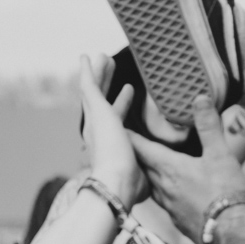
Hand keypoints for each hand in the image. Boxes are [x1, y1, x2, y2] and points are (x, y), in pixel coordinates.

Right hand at [80, 54, 144, 203]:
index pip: (116, 117)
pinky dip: (88, 71)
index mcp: (110, 143)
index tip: (130, 90)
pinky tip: (87, 57)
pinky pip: (89, 85)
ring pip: (94, 90)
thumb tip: (158, 178)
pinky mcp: (96, 111)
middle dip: (107, 81)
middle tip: (111, 65)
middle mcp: (98, 131)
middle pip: (101, 99)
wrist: (115, 183)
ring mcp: (95, 120)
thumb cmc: (130, 187)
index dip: (122, 102)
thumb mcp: (143, 174)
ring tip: (103, 56)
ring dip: (98, 72)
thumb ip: (147, 169)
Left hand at [129, 94, 244, 243]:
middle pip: (144, 168)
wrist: (231, 234)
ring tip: (155, 169)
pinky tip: (180, 195)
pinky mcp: (179, 221)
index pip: (142, 147)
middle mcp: (163, 188)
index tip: (117, 128)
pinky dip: (171, 194)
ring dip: (153, 176)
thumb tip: (199, 99)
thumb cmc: (224, 193)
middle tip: (132, 146)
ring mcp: (170, 207)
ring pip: (155, 186)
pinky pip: (169, 202)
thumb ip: (209, 126)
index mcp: (169, 168)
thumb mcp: (221, 155)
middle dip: (138, 155)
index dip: (130, 136)